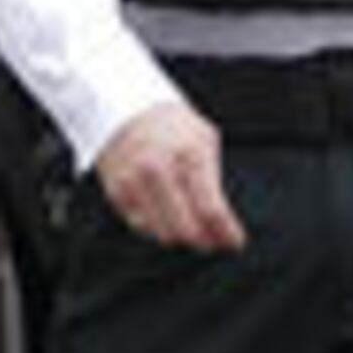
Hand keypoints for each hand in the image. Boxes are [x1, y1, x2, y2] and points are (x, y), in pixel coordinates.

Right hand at [95, 101, 244, 251]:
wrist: (128, 110)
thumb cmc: (173, 127)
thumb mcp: (205, 141)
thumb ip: (214, 182)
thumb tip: (223, 222)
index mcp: (188, 155)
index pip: (211, 208)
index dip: (226, 232)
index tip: (235, 242)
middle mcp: (158, 170)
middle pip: (187, 229)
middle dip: (205, 240)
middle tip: (215, 240)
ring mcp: (134, 183)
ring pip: (164, 234)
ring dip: (182, 236)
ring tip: (192, 226)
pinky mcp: (117, 193)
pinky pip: (142, 227)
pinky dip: (158, 227)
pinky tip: (167, 215)